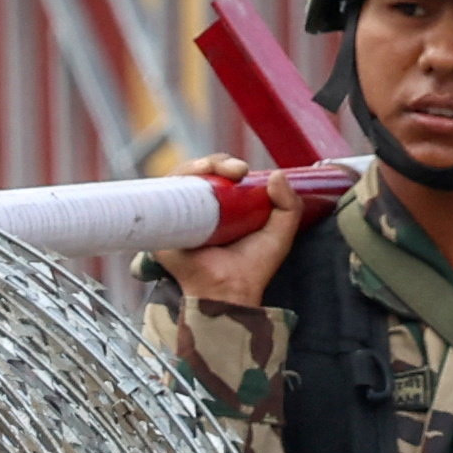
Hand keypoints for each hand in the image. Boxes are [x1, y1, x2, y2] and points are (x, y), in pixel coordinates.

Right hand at [149, 155, 304, 309]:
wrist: (230, 290)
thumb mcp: (281, 232)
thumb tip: (276, 174)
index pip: (221, 176)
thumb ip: (289, 203)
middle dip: (218, 162)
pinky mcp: (164, 225)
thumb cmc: (253, 268)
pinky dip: (175, 179)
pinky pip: (163, 194)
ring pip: (182, 179)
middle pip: (201, 173)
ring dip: (197, 166)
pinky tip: (191, 177)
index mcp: (224, 208)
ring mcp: (180, 217)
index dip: (230, 165)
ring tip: (217, 170)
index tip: (245, 171)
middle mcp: (200, 210)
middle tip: (237, 170)